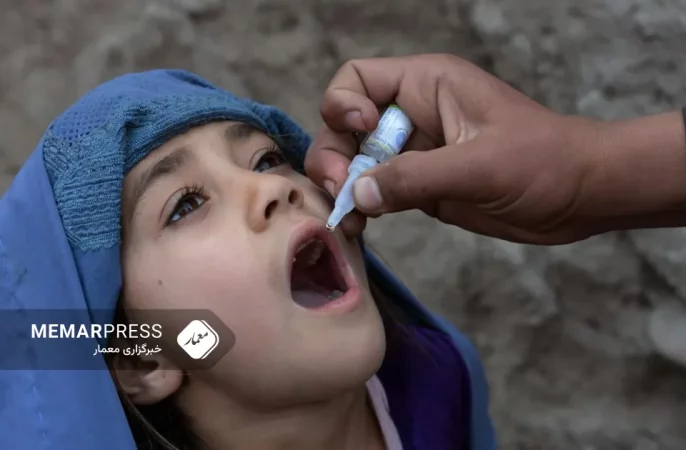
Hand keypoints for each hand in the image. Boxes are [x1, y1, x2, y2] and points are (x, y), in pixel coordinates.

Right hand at [305, 54, 608, 243]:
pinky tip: (360, 226)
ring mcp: (416, 153)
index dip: (344, 105)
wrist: (581, 196)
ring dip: (343, 187)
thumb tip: (356, 193)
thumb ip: (414, 177)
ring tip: (347, 219)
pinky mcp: (422, 187)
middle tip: (338, 190)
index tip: (360, 135)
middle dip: (334, 155)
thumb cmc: (542, 162)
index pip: (357, 80)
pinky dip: (363, 207)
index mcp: (426, 86)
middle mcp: (412, 116)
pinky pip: (378, 192)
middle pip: (345, 126)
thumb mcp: (477, 165)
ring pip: (356, 162)